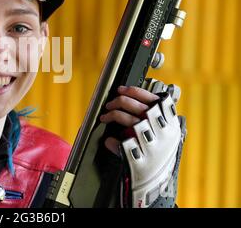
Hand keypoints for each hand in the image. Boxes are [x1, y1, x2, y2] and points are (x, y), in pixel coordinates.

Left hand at [100, 84, 186, 207]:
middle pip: (136, 106)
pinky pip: (120, 141)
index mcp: (170, 124)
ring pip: (126, 119)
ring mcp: (150, 144)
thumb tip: (136, 99)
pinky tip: (110, 141)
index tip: (122, 89)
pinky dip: (112, 140)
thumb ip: (158, 117)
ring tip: (105, 117)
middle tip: (110, 104)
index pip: (154, 99)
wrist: (155, 186)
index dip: (136, 91)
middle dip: (118, 101)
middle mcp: (161, 132)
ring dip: (111, 115)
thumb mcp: (166, 136)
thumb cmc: (158, 158)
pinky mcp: (138, 157)